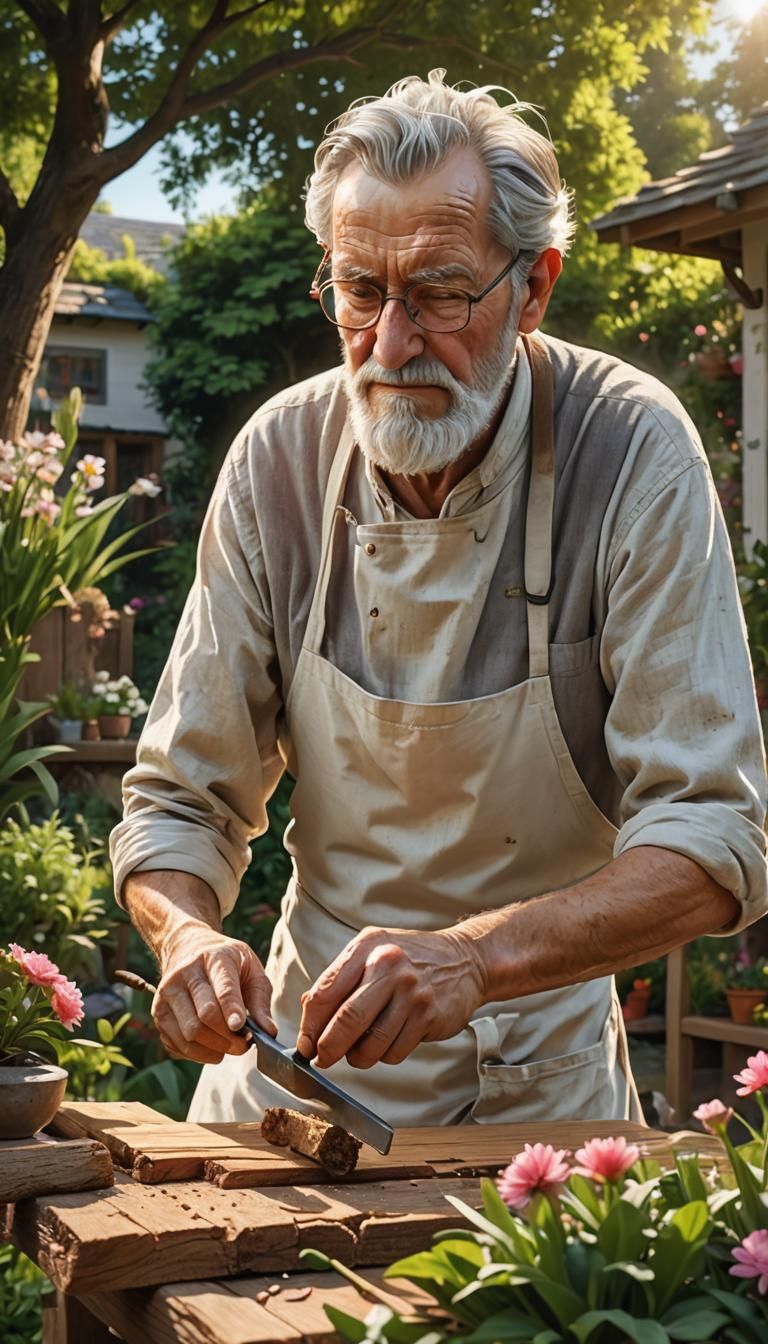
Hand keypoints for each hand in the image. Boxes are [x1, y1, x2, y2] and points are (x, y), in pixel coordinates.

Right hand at [152, 922, 274, 1064]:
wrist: (187, 949)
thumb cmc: (226, 963)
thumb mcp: (251, 969)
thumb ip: (260, 1000)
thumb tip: (269, 1032)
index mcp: (214, 957)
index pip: (222, 987)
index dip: (232, 1009)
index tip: (240, 1027)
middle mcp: (185, 973)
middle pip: (205, 1014)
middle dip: (228, 1037)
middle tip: (244, 1044)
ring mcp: (168, 994)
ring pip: (190, 1033)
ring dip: (214, 1048)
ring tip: (230, 1047)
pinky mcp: (158, 1013)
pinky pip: (178, 1045)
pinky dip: (198, 1054)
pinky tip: (212, 1047)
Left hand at [296, 925, 487, 1069]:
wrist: (465, 959)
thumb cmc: (409, 958)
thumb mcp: (372, 951)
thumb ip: (339, 978)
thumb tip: (307, 1013)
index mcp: (366, 948)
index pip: (324, 993)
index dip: (309, 1026)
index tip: (306, 1044)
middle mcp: (389, 966)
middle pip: (346, 1021)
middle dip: (328, 1049)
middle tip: (322, 1059)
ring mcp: (411, 992)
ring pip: (370, 1045)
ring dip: (358, 1058)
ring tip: (360, 1050)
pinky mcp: (429, 1016)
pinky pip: (394, 1052)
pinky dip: (385, 1055)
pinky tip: (390, 1040)